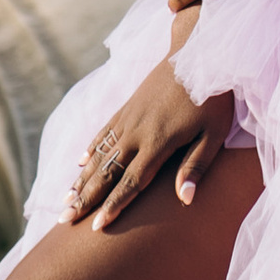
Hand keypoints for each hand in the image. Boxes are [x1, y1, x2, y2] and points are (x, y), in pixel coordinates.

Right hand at [65, 60, 235, 229]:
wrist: (197, 51)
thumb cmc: (213, 97)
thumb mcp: (214, 134)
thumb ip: (197, 166)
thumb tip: (185, 199)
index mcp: (158, 143)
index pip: (132, 182)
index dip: (114, 206)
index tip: (97, 228)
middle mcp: (137, 132)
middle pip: (107, 172)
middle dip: (86, 199)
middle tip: (65, 221)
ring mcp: (129, 118)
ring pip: (100, 154)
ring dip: (82, 179)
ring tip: (65, 200)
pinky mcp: (127, 106)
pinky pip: (103, 131)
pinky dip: (90, 148)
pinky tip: (80, 162)